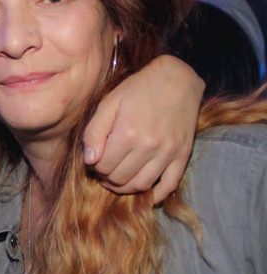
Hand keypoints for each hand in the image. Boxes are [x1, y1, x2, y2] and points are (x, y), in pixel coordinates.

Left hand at [83, 55, 203, 202]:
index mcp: (127, 133)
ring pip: (141, 185)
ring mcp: (168, 152)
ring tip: (117, 179)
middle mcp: (149, 146)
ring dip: (124, 187)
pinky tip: (144, 191)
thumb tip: (89, 160)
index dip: (94, 167)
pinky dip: (155, 194)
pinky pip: (169, 185)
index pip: (102, 166)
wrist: (177, 79)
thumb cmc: (138, 89)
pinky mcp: (183, 155)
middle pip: (120, 178)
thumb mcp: (108, 103)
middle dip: (107, 178)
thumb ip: (94, 132)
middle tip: (104, 170)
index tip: (95, 160)